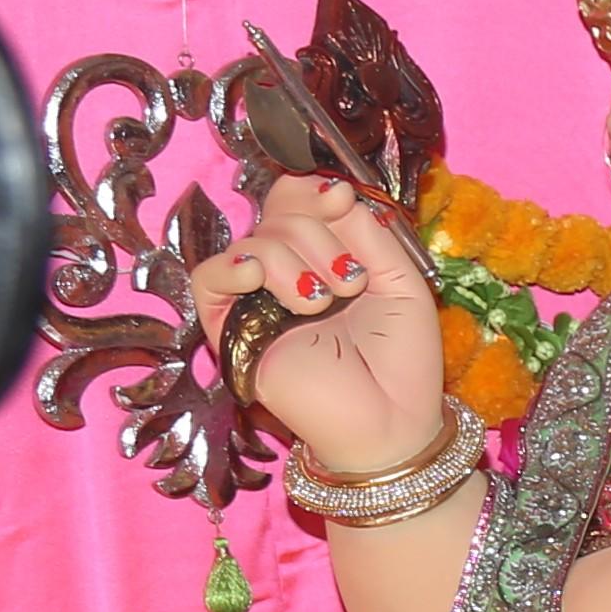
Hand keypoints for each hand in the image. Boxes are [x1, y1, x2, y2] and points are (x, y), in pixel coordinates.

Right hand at [181, 173, 449, 477]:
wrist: (392, 421)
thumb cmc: (402, 360)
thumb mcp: (401, 280)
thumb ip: (369, 232)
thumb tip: (333, 191)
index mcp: (325, 259)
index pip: (295, 201)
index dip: (312, 190)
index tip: (343, 200)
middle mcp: (286, 275)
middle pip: (278, 216)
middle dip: (319, 236)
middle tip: (350, 283)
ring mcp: (258, 302)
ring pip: (253, 242)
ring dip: (295, 261)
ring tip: (326, 301)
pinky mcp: (232, 332)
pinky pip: (208, 277)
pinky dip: (235, 266)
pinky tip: (261, 280)